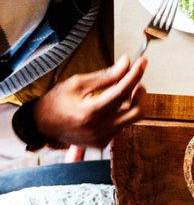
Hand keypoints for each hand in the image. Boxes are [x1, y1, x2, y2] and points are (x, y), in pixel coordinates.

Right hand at [32, 56, 146, 146]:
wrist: (41, 124)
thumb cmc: (57, 101)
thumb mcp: (79, 82)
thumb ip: (106, 75)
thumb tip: (126, 63)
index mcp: (91, 112)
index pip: (123, 91)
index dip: (135, 73)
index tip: (142, 61)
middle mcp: (98, 129)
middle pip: (136, 111)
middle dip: (139, 93)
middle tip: (134, 80)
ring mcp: (101, 139)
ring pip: (130, 118)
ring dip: (131, 102)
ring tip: (120, 90)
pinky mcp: (102, 143)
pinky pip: (121, 126)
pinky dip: (122, 113)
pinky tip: (111, 104)